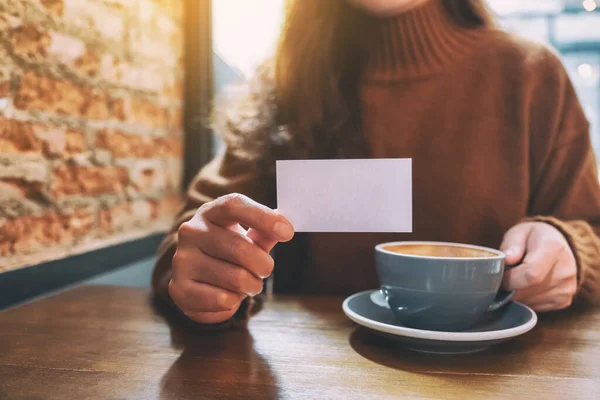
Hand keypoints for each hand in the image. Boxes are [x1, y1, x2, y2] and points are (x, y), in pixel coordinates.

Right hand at [169, 194, 294, 323]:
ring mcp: (182, 259)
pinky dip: (234, 302)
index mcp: (211, 212)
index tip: (287, 232)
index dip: (262, 217)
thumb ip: (266, 232)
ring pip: (235, 278)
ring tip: (247, 284)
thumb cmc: (230, 252)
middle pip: (240, 248)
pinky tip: (228, 295)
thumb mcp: (250, 238)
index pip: (234, 206)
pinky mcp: (179, 288)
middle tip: (265, 270)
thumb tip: (284, 227)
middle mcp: (192, 231)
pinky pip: (222, 299)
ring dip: (252, 286)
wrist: (199, 281)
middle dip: (263, 265)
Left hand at [500, 222, 576, 311]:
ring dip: (515, 295)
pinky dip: (525, 300)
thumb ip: (511, 244)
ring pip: (529, 302)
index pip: (530, 275)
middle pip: (528, 291)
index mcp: (553, 249)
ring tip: (515, 279)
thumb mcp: (519, 232)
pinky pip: (536, 307)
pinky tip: (525, 287)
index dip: (509, 279)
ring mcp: (567, 288)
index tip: (499, 274)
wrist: (559, 245)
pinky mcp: (564, 300)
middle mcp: (565, 271)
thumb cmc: (533, 238)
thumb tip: (506, 259)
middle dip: (508, 288)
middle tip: (502, 277)